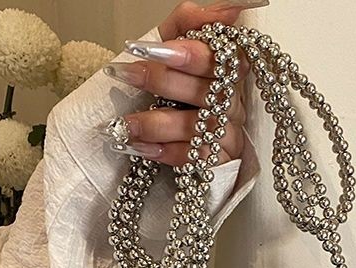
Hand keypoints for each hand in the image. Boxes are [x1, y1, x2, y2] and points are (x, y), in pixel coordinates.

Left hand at [103, 1, 266, 166]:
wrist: (166, 136)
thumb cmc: (171, 90)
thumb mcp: (173, 49)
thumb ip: (190, 23)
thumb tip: (228, 9)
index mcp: (227, 71)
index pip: (218, 58)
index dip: (188, 53)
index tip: (149, 47)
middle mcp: (232, 103)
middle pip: (207, 91)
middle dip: (162, 80)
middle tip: (126, 74)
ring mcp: (228, 136)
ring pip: (198, 128)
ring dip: (155, 124)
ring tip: (123, 124)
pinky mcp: (219, 165)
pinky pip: (194, 159)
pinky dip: (164, 152)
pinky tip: (138, 146)